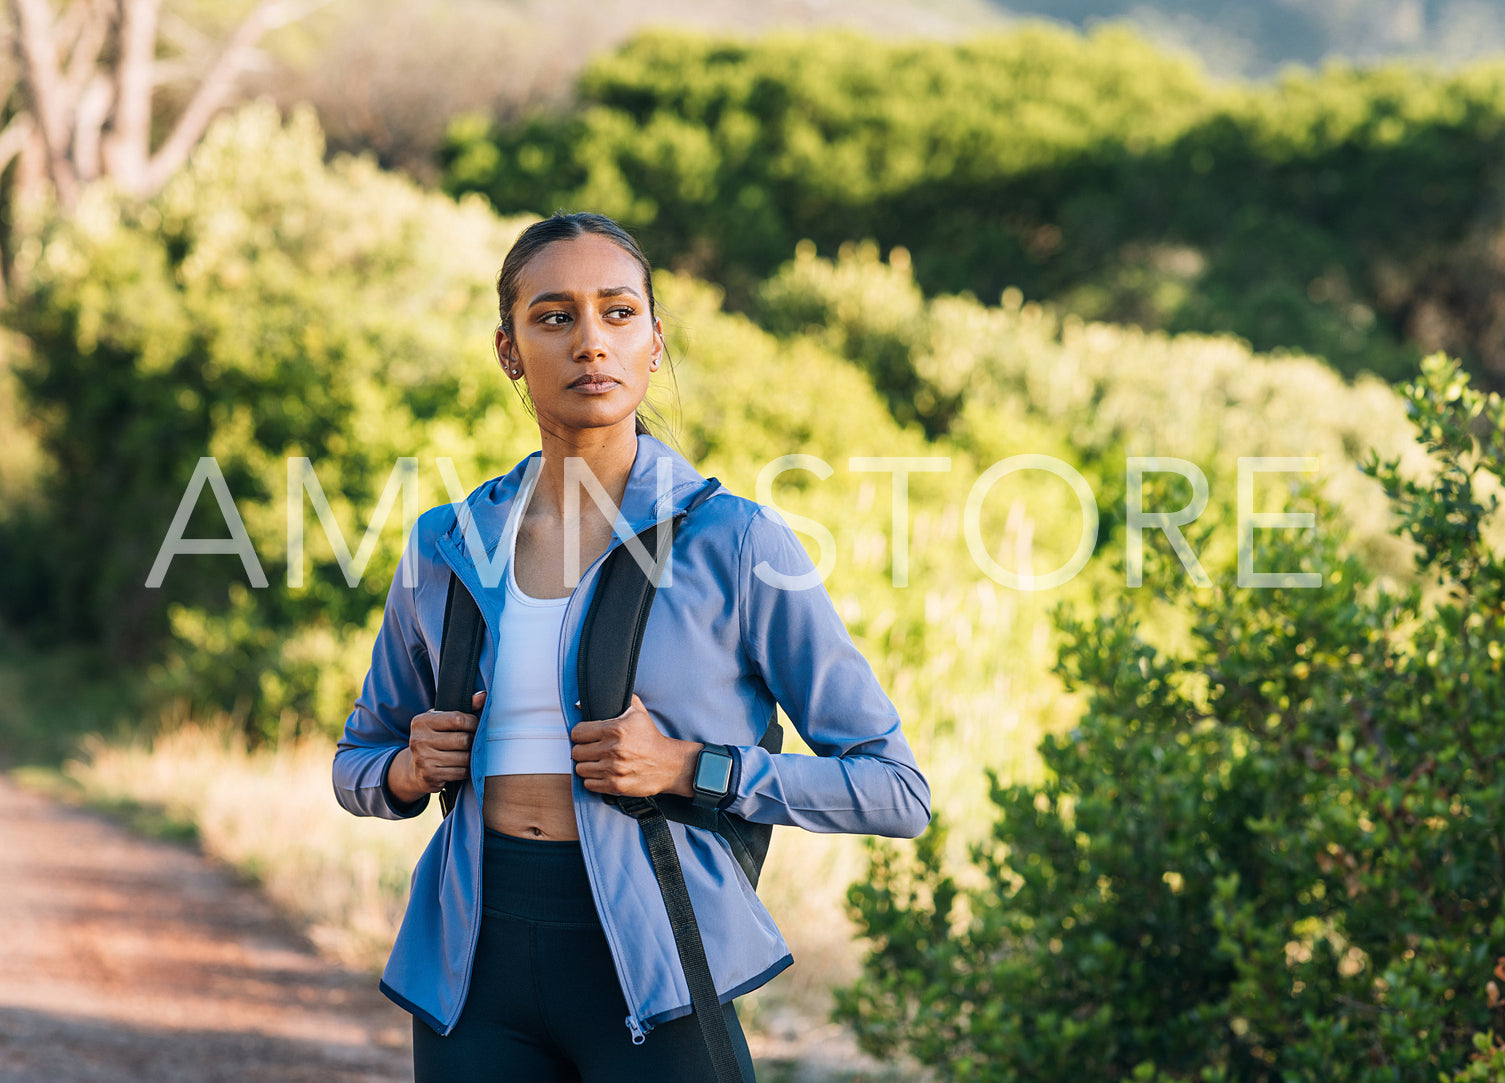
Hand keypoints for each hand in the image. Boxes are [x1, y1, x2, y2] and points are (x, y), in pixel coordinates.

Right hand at [387, 690, 484, 803]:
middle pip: (463, 740)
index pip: (457, 719)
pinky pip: (460, 772)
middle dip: (473, 742)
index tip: (476, 726)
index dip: (473, 723)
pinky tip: (462, 766)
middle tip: (474, 743)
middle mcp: (419, 739)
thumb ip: (464, 707)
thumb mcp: (442, 720)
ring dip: (471, 758)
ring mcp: (423, 758)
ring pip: (464, 758)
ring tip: (469, 754)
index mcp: (422, 721)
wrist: (415, 769)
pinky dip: (466, 770)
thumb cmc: (434, 739)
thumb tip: (483, 696)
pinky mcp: (430, 775)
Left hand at [570, 694, 699, 797]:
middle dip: (583, 750)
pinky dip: (593, 780)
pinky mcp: (615, 785)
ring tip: (598, 762)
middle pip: (576, 752)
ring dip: (587, 766)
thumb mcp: (638, 712)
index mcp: (615, 729)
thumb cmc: (651, 738)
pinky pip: (589, 784)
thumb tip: (596, 694)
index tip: (586, 737)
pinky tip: (603, 774)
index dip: (580, 734)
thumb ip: (619, 698)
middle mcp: (612, 749)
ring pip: (580, 769)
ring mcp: (613, 769)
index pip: (577, 733)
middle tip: (592, 750)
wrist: (669, 764)